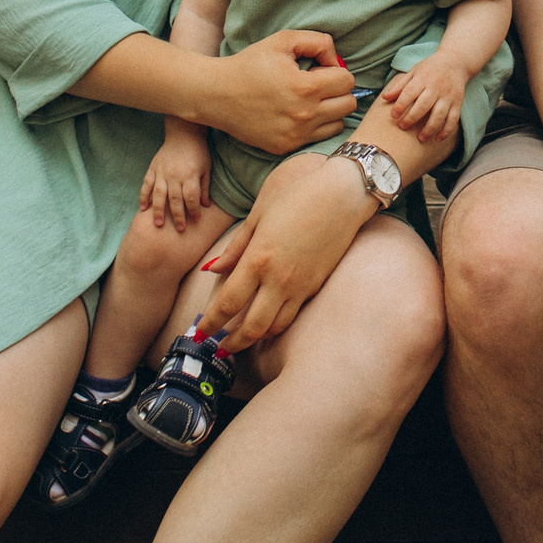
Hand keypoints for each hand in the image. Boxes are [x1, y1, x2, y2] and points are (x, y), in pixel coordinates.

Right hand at [139, 136, 210, 230]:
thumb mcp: (206, 168)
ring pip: (159, 195)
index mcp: (190, 175)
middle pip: (175, 199)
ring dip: (158, 211)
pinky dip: (144, 197)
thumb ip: (204, 187)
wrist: (183, 133)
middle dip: (178, 216)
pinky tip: (143, 209)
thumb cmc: (197, 152)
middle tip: (179, 229)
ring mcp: (162, 172)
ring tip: (158, 224)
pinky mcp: (153, 168)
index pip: (191, 197)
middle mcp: (175, 175)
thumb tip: (205, 205)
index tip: (196, 220)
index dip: (194, 210)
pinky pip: (146, 185)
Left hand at [196, 156, 375, 351]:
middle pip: (251, 327)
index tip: (199, 333)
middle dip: (232, 343)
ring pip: (274, 328)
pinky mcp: (316, 285)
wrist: (344, 195)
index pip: (227, 303)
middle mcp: (278, 279)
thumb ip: (235, 247)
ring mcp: (300, 285)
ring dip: (255, 338)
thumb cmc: (299, 196)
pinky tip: (268, 321)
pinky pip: (292, 315)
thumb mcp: (259, 215)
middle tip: (219, 348)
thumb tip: (212, 268)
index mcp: (258, 259)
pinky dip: (276, 325)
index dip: (210, 324)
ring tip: (242, 339)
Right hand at [213, 29, 354, 153]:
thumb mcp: (283, 40)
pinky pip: (318, 138)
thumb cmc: (249, 64)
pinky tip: (298, 114)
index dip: (336, 69)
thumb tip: (337, 60)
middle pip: (348, 104)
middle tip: (317, 84)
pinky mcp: (285, 147)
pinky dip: (315, 126)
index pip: (347, 80)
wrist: (215, 95)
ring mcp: (296, 135)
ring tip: (310, 100)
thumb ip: (318, 42)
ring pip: (338, 123)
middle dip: (338, 90)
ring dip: (330, 110)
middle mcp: (304, 115)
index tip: (319, 68)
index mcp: (306, 87)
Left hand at [380, 56, 465, 142]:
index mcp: (423, 79)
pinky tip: (438, 138)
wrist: (455, 62)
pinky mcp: (457, 103)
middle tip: (402, 127)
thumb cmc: (430, 68)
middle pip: (423, 106)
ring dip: (429, 128)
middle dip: (412, 118)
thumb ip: (400, 86)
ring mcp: (447, 96)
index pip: (409, 93)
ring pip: (439, 115)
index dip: (400, 105)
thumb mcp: (414, 72)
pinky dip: (446, 130)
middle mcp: (436, 88)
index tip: (393, 115)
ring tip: (420, 138)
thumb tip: (384, 98)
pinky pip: (453, 119)